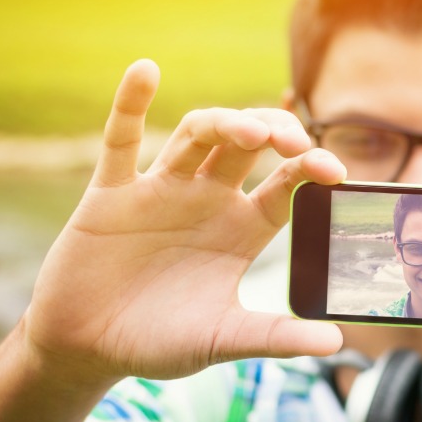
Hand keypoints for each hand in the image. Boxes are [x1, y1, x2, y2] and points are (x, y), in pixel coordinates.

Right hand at [24, 60, 343, 385]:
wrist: (85, 351)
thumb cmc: (157, 343)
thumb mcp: (222, 340)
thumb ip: (275, 338)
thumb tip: (336, 344)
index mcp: (241, 230)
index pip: (285, 185)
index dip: (311, 169)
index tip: (335, 171)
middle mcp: (206, 200)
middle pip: (247, 146)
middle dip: (273, 133)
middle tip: (294, 142)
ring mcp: (160, 190)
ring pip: (197, 136)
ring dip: (223, 124)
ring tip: (250, 130)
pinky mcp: (111, 193)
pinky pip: (120, 140)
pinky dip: (130, 104)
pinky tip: (145, 70)